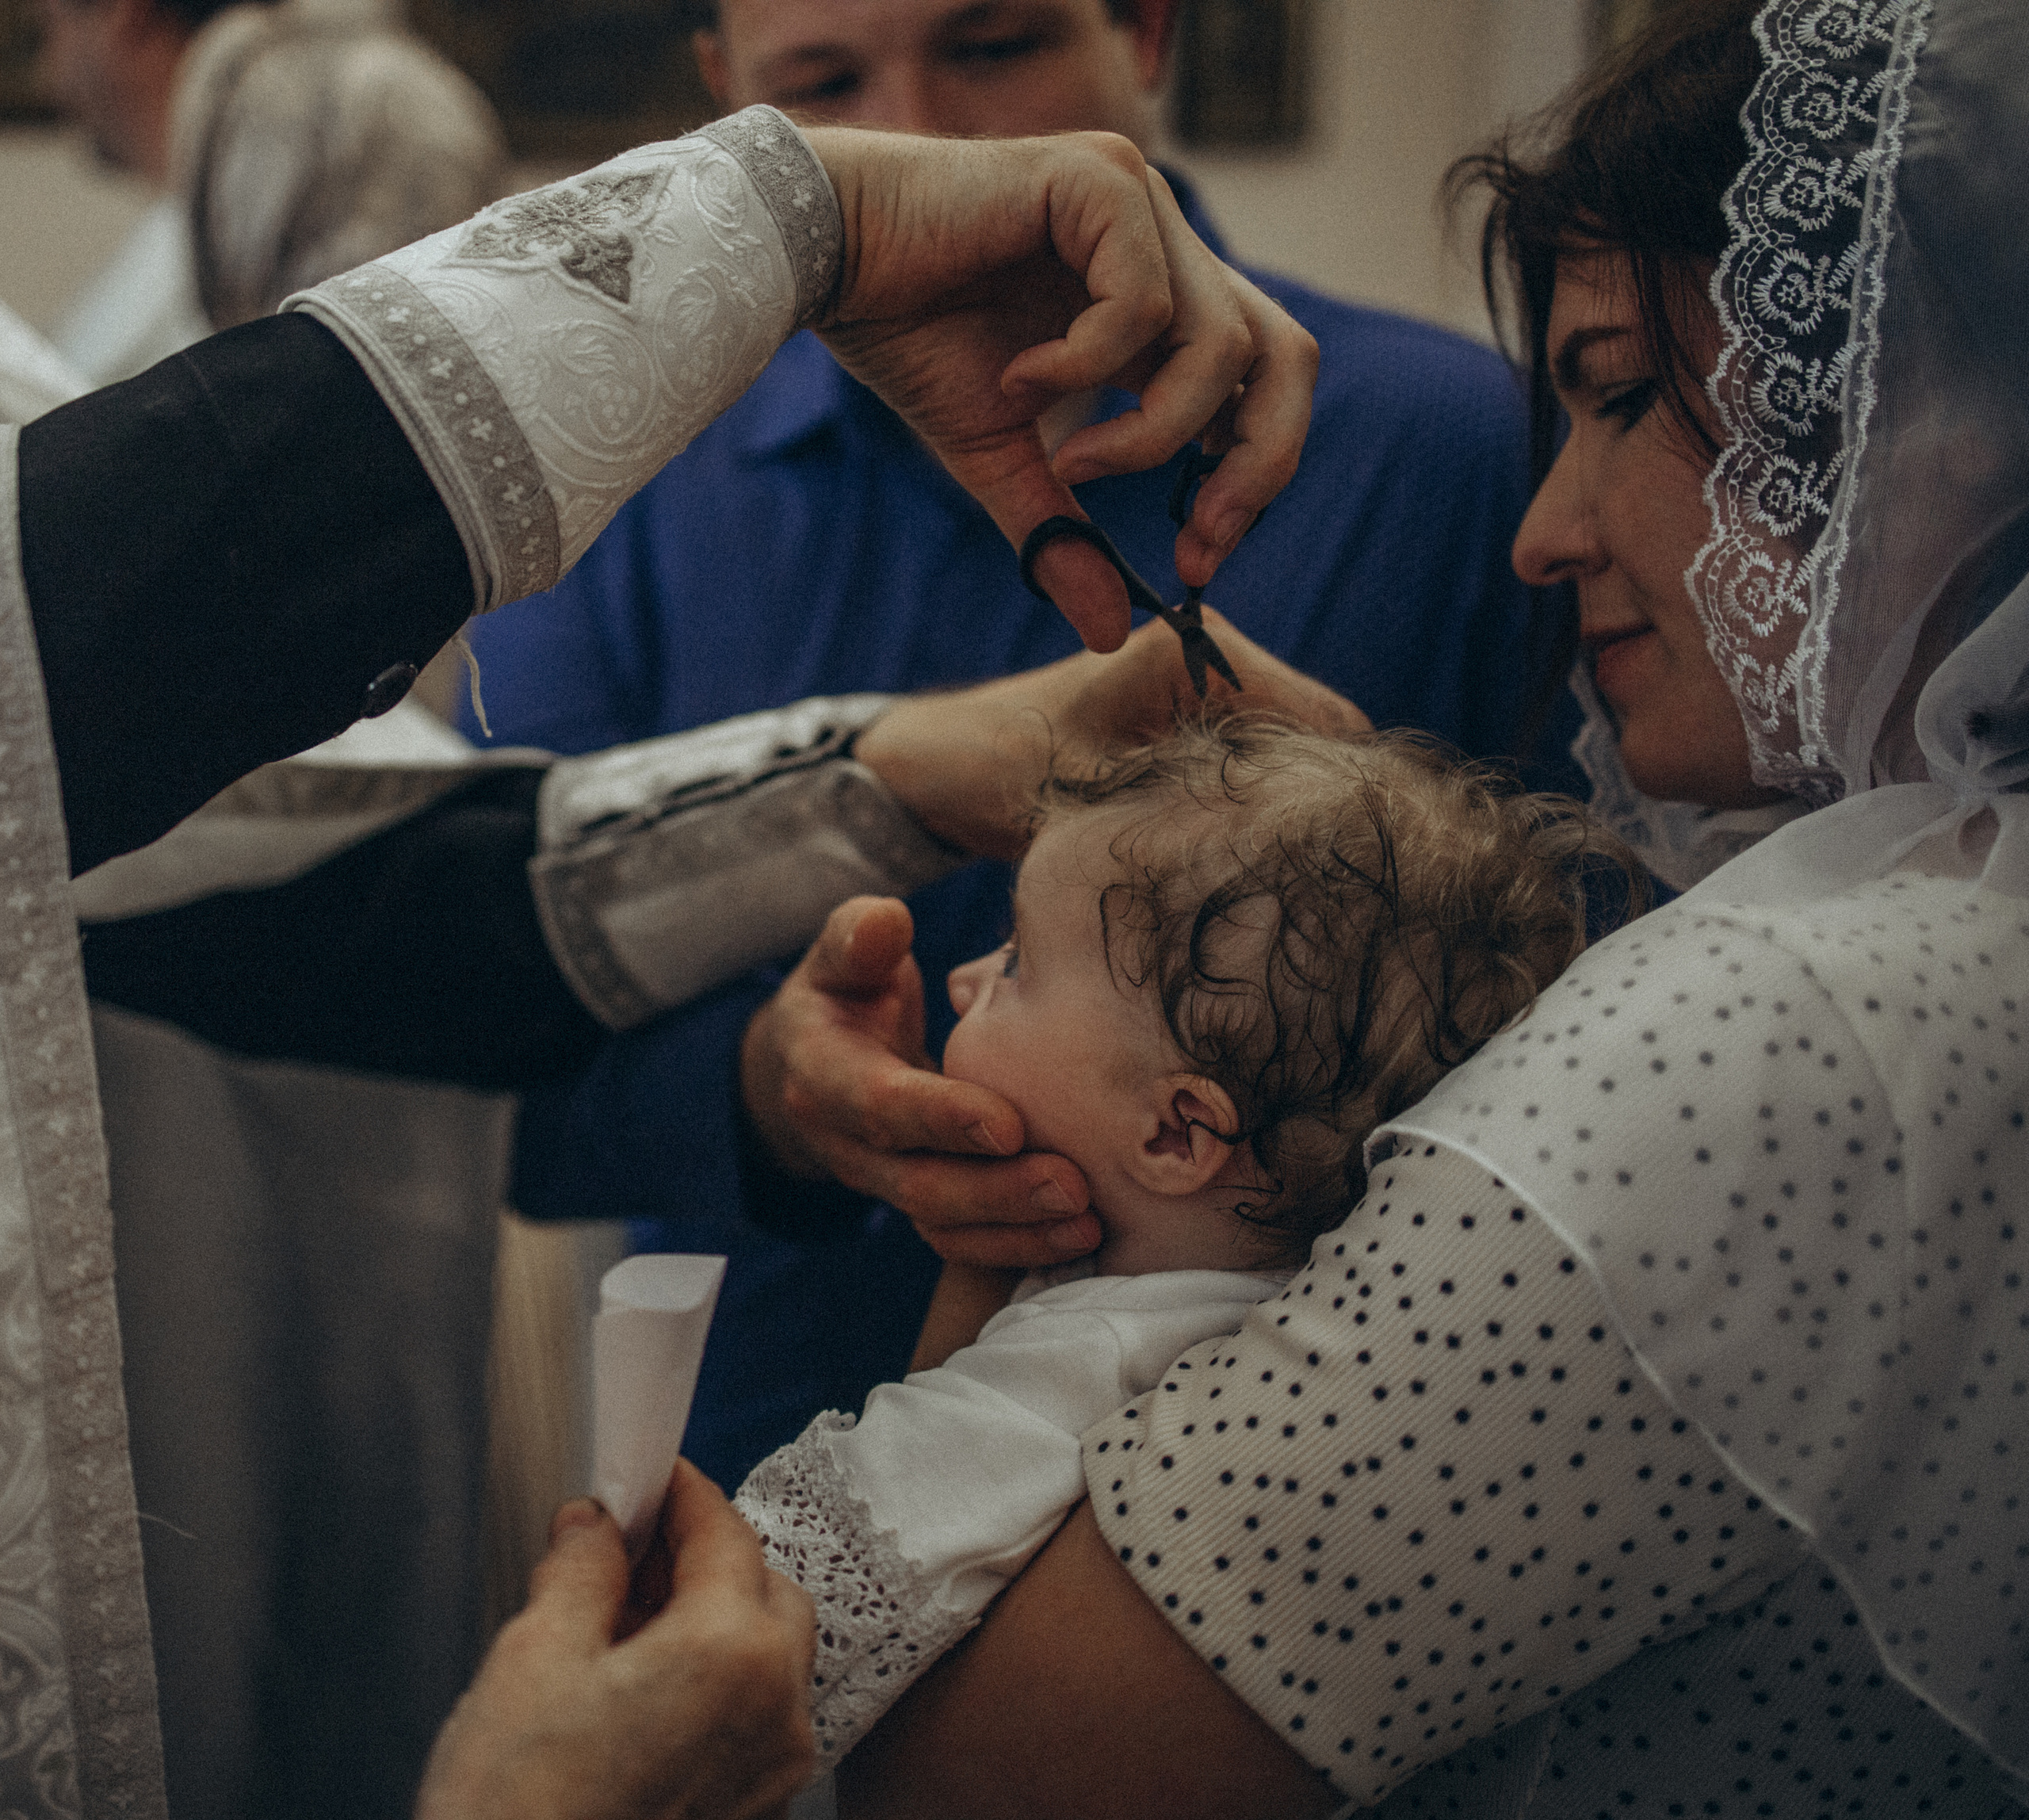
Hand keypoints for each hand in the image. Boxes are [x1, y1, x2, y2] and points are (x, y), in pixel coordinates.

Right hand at [415, 1464, 814, 1819]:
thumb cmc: (516, 1811)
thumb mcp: (533, 1658)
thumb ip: (581, 1571)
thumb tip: (595, 1525)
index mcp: (731, 1653)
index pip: (725, 1535)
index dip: (684, 1497)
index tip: (653, 1480)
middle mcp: (776, 1710)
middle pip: (767, 1590)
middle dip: (709, 1557)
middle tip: (635, 1548)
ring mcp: (773, 1772)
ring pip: (771, 1655)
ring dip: (718, 1619)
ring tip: (631, 1619)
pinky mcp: (755, 1816)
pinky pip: (757, 1719)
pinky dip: (719, 1683)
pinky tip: (649, 1688)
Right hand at [740, 895, 1102, 1269]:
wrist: (820, 1051)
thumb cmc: (849, 986)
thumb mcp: (842, 953)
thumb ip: (861, 937)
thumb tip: (887, 922)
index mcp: (821, 1074)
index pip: (879, 1104)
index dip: (941, 1116)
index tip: (1009, 1122)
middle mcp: (846, 1141)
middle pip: (917, 1182)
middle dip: (996, 1190)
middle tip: (1072, 1184)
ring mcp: (882, 1180)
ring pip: (943, 1222)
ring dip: (1016, 1228)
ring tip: (1086, 1221)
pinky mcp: (920, 1201)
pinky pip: (961, 1241)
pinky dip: (1018, 1246)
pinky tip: (1080, 1236)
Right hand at [804, 128, 1317, 651]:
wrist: (823, 257)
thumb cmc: (909, 338)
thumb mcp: (1001, 458)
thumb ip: (1061, 533)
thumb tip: (1110, 634)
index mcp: (1160, 304)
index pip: (1262, 386)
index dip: (1253, 477)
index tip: (1196, 561)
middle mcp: (1166, 246)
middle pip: (1284, 357)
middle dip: (1255, 464)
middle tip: (1197, 540)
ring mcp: (1140, 202)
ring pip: (1220, 343)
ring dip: (1150, 431)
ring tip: (1068, 458)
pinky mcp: (1099, 177)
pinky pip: (1143, 302)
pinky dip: (1088, 367)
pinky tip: (1023, 379)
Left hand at [855, 608, 1370, 860]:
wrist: (929, 770)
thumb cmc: (993, 771)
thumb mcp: (1092, 800)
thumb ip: (1184, 815)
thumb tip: (1282, 855)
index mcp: (1194, 651)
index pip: (1326, 718)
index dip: (1341, 790)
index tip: (1331, 858)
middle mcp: (1211, 662)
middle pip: (1318, 743)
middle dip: (1317, 809)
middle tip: (1304, 882)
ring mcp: (1200, 698)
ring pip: (1286, 768)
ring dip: (1281, 821)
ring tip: (1268, 881)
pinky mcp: (1183, 735)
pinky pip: (1247, 778)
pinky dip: (1248, 822)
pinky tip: (1233, 871)